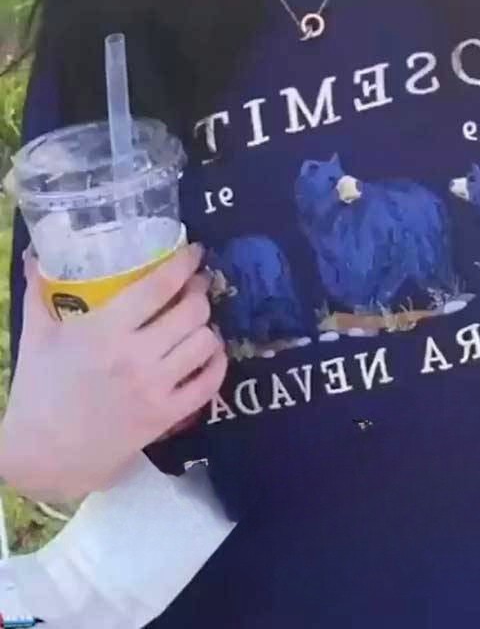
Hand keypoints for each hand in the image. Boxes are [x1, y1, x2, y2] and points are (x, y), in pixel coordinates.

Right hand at [0, 241, 226, 502]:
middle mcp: (136, 356)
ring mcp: (154, 389)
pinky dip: (216, 364)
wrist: (41, 456)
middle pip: (191, 311)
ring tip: (200, 319)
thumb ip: (39, 292)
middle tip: (195, 286)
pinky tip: (210, 353)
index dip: (185, 263)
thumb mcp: (36, 337)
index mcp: (105, 331)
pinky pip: (209, 384)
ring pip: (205, 343)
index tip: (195, 252)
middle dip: (199, 292)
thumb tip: (35, 254)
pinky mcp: (164, 418)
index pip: (160, 286)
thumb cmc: (38, 392)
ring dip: (208, 326)